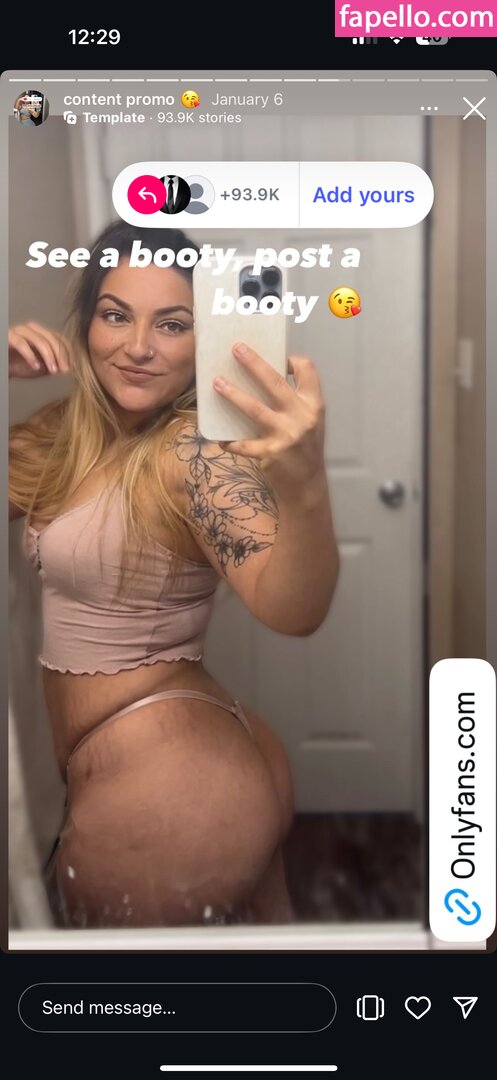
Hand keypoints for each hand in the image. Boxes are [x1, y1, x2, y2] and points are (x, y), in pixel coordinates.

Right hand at [9, 322, 70, 378]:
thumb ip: (53, 365)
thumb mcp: (40, 367)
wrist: (1, 366)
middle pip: (51, 337)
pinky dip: (30, 355)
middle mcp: (30, 329)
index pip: (59, 339)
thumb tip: (70, 367)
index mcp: (41, 334)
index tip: (71, 368)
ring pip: (38, 339)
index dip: (67, 353)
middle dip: (60, 355)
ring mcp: (19, 331)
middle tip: (63, 370)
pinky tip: (35, 367)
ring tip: (52, 370)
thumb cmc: (17, 365)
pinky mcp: (8, 336)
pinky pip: (21, 343)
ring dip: (48, 355)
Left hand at [213, 342, 325, 498]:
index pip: (307, 371)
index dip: (292, 360)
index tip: (278, 357)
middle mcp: (302, 416)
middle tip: (236, 349)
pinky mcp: (271, 453)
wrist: (308, 483)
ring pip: (255, 408)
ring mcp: (286, 434)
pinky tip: (221, 440)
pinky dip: (231, 442)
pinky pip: (244, 444)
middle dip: (254, 364)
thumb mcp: (309, 420)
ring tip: (217, 383)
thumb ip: (295, 401)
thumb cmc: (304, 447)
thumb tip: (265, 376)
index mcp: (313, 404)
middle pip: (275, 383)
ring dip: (233, 394)